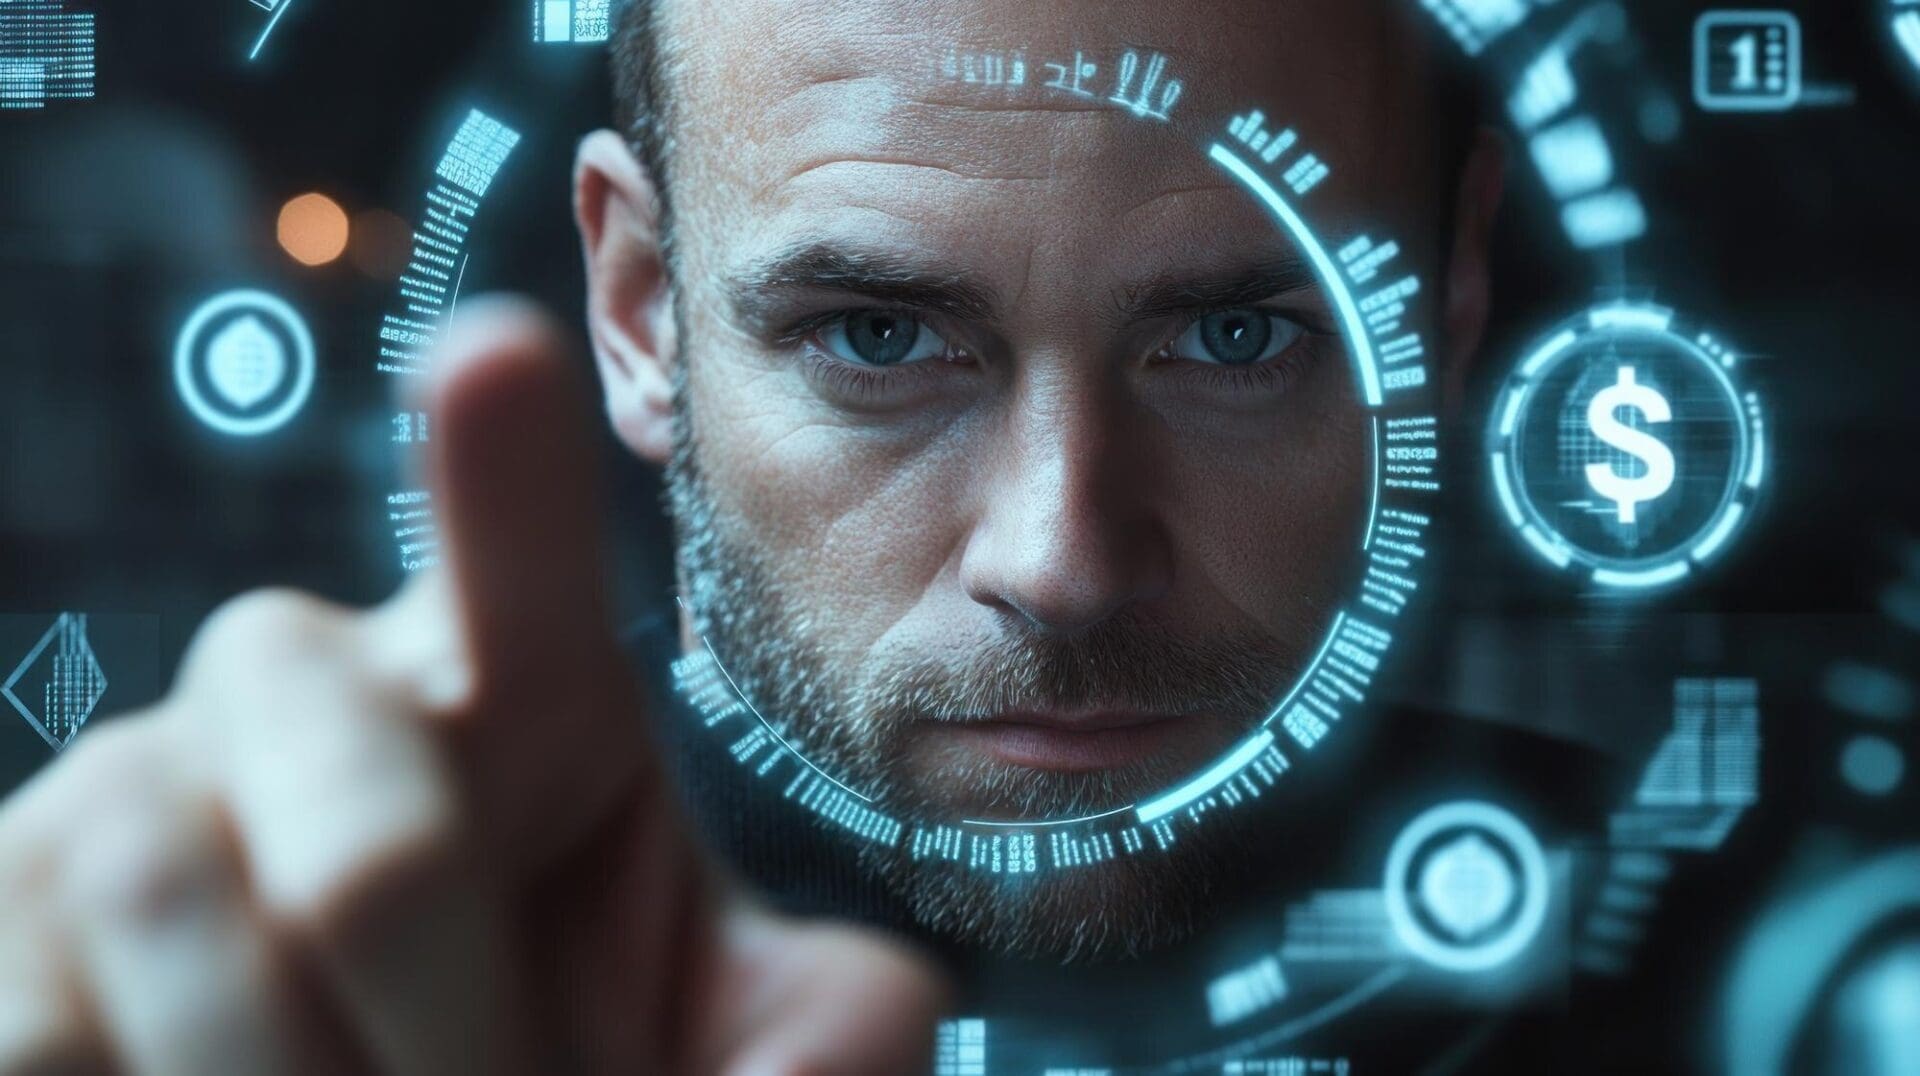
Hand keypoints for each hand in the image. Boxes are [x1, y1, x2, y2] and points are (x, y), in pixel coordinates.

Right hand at [0, 299, 948, 1074]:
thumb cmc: (557, 1044)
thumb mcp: (706, 1032)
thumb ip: (809, 1020)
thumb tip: (864, 1035)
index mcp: (516, 695)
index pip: (518, 560)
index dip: (504, 467)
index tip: (498, 356)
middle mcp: (316, 695)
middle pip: (373, 844)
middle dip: (448, 1029)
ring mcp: (137, 781)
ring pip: (170, 905)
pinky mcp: (2, 895)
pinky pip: (36, 1006)